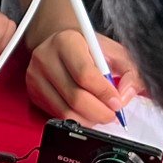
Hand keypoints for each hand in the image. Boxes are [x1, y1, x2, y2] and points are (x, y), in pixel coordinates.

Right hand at [24, 28, 143, 125]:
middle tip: (112, 114)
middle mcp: (46, 58)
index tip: (117, 102)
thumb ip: (129, 71)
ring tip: (101, 114)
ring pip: (65, 111)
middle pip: (75, 97)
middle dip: (99, 112)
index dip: (104, 93)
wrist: (61, 44)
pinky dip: (76, 120)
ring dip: (89, 119)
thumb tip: (126, 95)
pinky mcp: (33, 93)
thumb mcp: (114, 52)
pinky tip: (87, 114)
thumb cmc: (88, 48)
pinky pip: (57, 115)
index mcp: (66, 42)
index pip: (85, 74)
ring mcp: (36, 77)